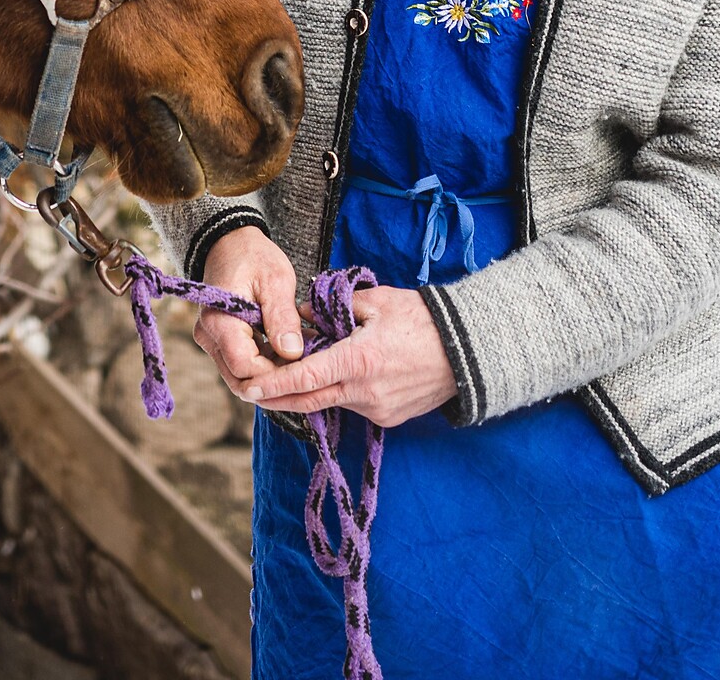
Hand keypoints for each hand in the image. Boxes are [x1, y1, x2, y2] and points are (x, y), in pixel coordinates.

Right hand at [191, 227, 306, 395]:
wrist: (231, 244)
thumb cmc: (254, 257)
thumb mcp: (276, 280)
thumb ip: (282, 317)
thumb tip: (293, 353)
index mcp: (219, 321)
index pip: (245, 367)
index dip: (276, 373)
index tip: (305, 364)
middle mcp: (208, 336)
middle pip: (240, 379)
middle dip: (274, 379)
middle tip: (306, 366)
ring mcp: (211, 341)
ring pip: (240, 377)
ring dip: (270, 374)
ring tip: (299, 356)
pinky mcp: (219, 342)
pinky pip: (240, 365)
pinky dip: (264, 365)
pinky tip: (286, 352)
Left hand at [248, 285, 456, 427]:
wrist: (471, 350)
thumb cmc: (424, 319)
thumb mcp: (375, 302)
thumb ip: (333, 308)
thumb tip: (304, 314)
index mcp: (357, 362)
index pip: (303, 379)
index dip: (273, 385)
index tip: (248, 387)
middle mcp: (364, 393)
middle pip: (308, 400)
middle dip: (278, 397)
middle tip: (252, 389)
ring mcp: (377, 410)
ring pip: (332, 400)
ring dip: (313, 387)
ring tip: (303, 364)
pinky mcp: (389, 417)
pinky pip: (354, 404)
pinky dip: (340, 390)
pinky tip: (343, 371)